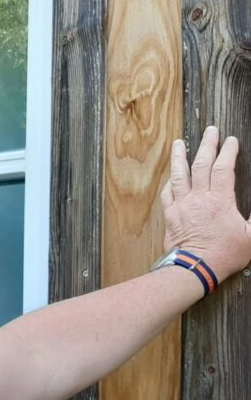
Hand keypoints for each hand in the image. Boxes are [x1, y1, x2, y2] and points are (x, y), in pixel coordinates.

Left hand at [160, 126, 250, 282]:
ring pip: (179, 175)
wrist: (195, 268)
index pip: (223, 168)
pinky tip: (171, 176)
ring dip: (180, 157)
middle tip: (210, 131)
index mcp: (220, 201)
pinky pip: (168, 193)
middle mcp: (198, 199)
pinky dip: (170, 182)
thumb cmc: (224, 254)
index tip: (231, 141)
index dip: (228, 152)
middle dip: (206, 145)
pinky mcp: (171, 215)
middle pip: (201, 165)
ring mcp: (182, 206)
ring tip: (179, 143)